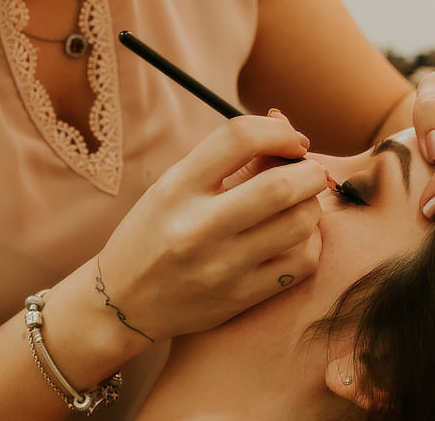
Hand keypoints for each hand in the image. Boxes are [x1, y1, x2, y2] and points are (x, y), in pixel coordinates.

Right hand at [95, 114, 326, 340]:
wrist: (123, 303)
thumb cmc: (153, 233)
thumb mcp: (173, 187)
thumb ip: (225, 160)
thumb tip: (289, 132)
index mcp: (176, 188)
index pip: (239, 138)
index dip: (278, 131)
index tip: (289, 140)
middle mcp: (197, 227)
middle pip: (282, 185)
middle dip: (310, 170)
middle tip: (308, 170)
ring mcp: (221, 267)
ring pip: (299, 223)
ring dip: (311, 206)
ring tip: (298, 204)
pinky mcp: (240, 298)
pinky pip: (302, 263)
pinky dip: (310, 241)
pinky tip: (295, 236)